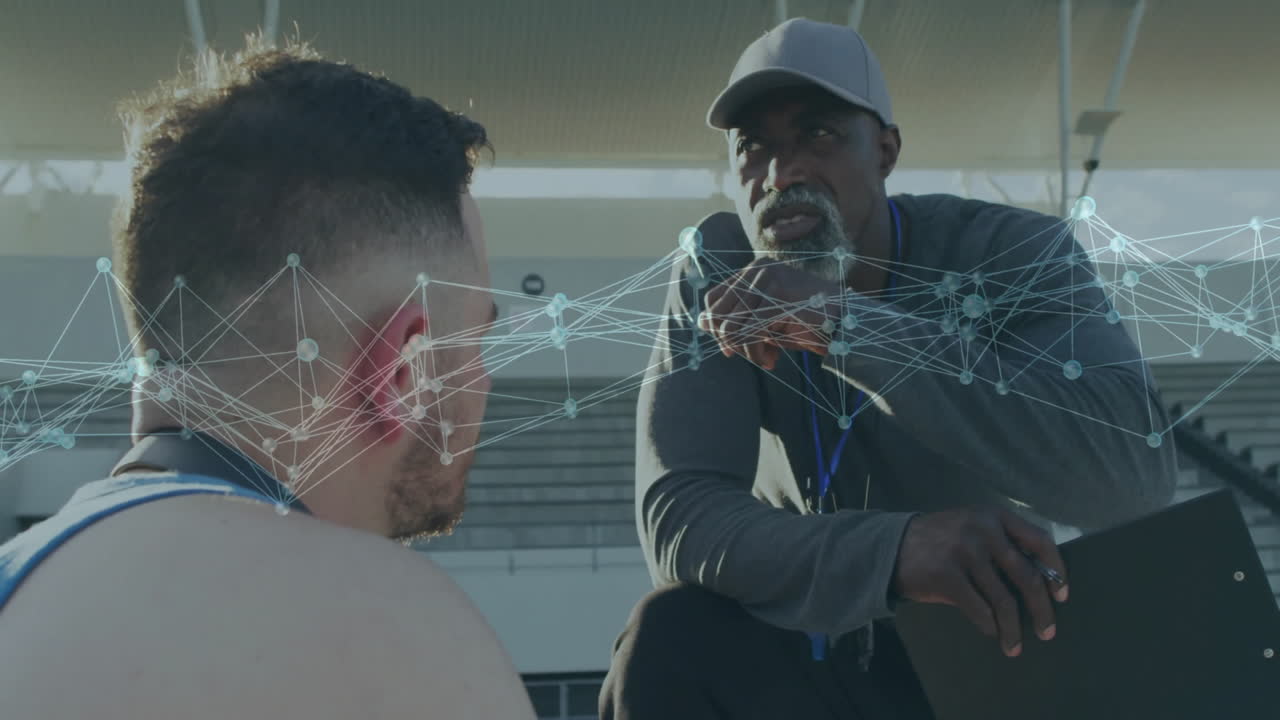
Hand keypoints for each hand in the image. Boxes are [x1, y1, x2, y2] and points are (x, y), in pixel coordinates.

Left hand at [696, 259, 840, 369]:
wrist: (845, 323)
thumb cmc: (806, 323)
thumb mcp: (765, 320)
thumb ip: (737, 319)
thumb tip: (701, 322)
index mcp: (753, 270)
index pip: (713, 299)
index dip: (716, 328)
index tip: (732, 348)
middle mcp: (757, 270)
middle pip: (717, 315)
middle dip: (731, 343)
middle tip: (755, 356)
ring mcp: (767, 281)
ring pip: (730, 328)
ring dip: (746, 352)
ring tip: (767, 359)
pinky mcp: (777, 298)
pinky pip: (748, 334)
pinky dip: (756, 354)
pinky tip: (772, 360)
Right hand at [893, 507, 1068, 657]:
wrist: (891, 546)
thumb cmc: (939, 541)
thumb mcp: (972, 527)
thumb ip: (1002, 543)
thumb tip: (1039, 581)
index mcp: (995, 517)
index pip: (1041, 542)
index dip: (1056, 571)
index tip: (1062, 596)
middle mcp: (984, 531)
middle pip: (1027, 577)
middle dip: (1041, 610)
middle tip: (1047, 632)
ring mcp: (965, 552)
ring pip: (1004, 600)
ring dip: (1013, 629)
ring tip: (1015, 646)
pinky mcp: (947, 576)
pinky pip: (979, 610)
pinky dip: (989, 626)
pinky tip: (991, 633)